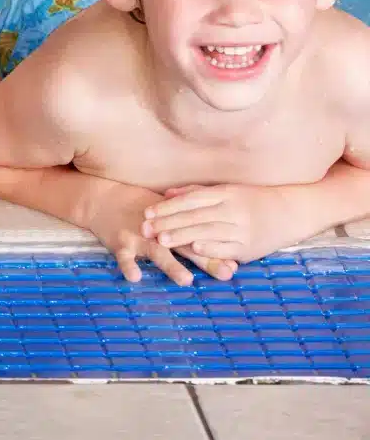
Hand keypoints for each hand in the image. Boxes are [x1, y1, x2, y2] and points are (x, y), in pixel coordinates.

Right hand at [84, 184, 233, 285]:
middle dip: (206, 260)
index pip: (199, 237)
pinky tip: (135, 277)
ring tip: (186, 280)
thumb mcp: (164, 213)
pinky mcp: (118, 242)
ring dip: (172, 265)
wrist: (101, 198)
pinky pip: (123, 258)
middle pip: (186, 246)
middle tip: (226, 273)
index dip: (218, 250)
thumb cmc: (137, 207)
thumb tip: (222, 251)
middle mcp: (159, 231)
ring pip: (157, 252)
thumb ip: (189, 231)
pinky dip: (128, 267)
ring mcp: (138, 236)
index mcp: (173, 223)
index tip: (236, 265)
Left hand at [143, 183, 309, 266]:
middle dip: (168, 223)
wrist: (294, 211)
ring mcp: (242, 229)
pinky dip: (210, 249)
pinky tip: (194, 249)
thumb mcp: (227, 190)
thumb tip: (167, 194)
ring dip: (182, 237)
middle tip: (145, 229)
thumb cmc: (255, 199)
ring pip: (207, 232)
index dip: (167, 207)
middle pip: (195, 217)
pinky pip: (227, 249)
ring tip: (161, 241)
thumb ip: (196, 193)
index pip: (190, 200)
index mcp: (225, 194)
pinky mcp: (250, 248)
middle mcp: (232, 210)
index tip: (146, 212)